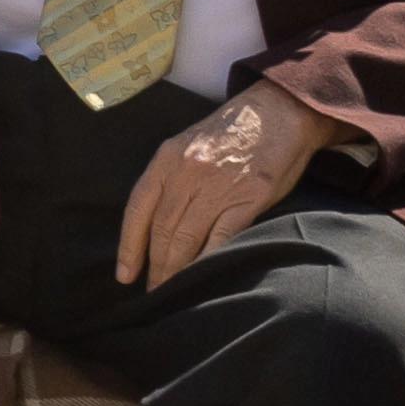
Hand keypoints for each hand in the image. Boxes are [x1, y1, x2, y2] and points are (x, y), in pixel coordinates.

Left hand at [117, 87, 333, 290]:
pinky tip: (204, 277)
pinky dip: (209, 260)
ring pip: (187, 237)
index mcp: (167, 159)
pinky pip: (221, 237)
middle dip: (155, 265)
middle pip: (161, 229)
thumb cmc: (232, 132)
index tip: (125, 274)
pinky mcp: (248, 198)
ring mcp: (217, 186)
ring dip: (177, 269)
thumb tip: (156, 221)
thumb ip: (171, 177)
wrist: (279, 112)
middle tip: (155, 293)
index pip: (138, 208)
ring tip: (173, 291)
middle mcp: (186, 173)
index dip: (129, 246)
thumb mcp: (189, 144)